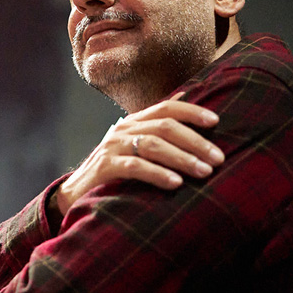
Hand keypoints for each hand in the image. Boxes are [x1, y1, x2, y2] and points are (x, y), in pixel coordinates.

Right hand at [55, 93, 223, 213]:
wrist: (74, 195)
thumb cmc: (112, 173)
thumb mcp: (134, 146)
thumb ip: (156, 127)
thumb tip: (184, 98)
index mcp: (133, 122)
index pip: (166, 108)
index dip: (192, 112)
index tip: (216, 122)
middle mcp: (122, 130)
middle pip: (164, 126)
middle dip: (195, 141)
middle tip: (218, 158)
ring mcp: (111, 147)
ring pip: (152, 144)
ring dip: (182, 158)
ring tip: (204, 172)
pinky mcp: (103, 167)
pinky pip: (135, 166)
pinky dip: (158, 173)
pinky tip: (176, 183)